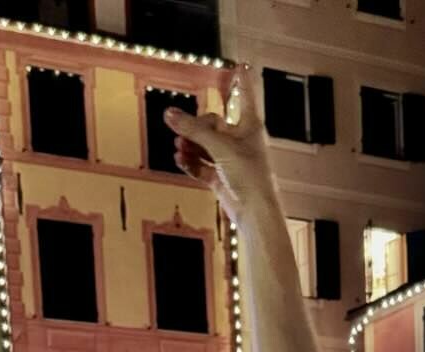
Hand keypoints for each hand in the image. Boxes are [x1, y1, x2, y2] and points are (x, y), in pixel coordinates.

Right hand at [166, 76, 276, 225]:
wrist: (255, 212)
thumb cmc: (250, 176)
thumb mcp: (219, 146)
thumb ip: (193, 130)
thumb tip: (170, 114)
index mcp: (249, 126)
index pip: (245, 96)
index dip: (242, 81)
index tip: (242, 65)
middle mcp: (241, 141)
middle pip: (212, 125)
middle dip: (195, 127)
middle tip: (177, 126)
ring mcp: (230, 161)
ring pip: (205, 146)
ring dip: (190, 145)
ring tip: (178, 146)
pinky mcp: (222, 179)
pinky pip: (201, 166)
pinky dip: (190, 162)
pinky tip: (179, 159)